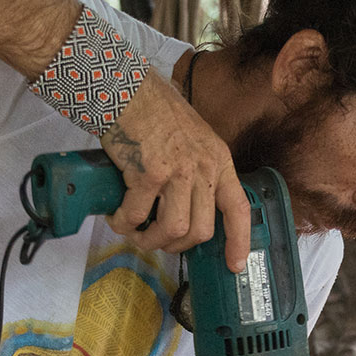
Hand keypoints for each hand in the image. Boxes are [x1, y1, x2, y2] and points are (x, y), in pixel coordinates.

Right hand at [100, 69, 249, 272]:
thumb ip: (198, 169)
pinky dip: (124, 224)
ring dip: (150, 240)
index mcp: (218, 161)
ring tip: (135, 233)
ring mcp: (177, 172)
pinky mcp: (149, 174)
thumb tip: (188, 207)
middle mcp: (203, 168)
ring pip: (172, 230)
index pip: (238, 208)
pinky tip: (116, 219)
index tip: (234, 264)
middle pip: (201, 229)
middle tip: (158, 240)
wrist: (126, 91)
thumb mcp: (194, 139)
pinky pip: (138, 216)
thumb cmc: (155, 113)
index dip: (239, 241)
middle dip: (177, 245)